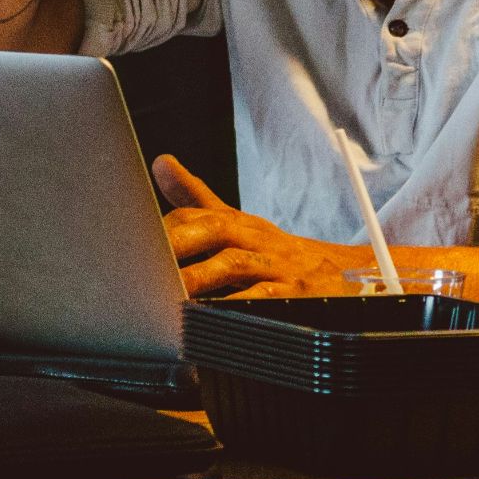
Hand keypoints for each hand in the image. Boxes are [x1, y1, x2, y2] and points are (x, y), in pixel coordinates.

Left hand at [152, 154, 366, 298]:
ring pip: (234, 264)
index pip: (197, 213)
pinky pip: (264, 297)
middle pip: (215, 229)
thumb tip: (159, 162)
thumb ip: (197, 198)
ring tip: (168, 293)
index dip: (166, 226)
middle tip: (144, 264)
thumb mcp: (239, 222)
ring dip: (200, 277)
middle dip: (180, 243)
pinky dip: (239, 305)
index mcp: (239, 221)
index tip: (134, 241)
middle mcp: (256, 237)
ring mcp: (276, 264)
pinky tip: (215, 315)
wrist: (344, 273)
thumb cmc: (278, 251)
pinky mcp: (294, 292)